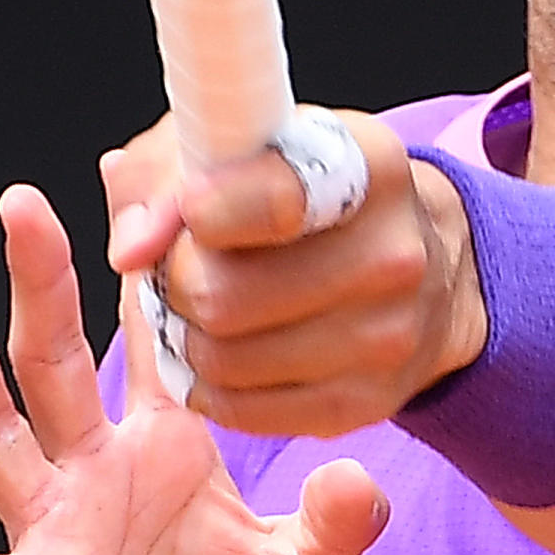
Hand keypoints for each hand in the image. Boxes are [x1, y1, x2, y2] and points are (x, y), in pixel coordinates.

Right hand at [0, 184, 389, 554]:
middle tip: (20, 201)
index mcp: (161, 454)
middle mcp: (92, 476)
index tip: (129, 178)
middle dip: (39, 282)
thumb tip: (361, 472)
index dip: (138, 271)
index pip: (147, 343)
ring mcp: (47, 534)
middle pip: (53, 360)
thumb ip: (334, 527)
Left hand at [103, 113, 487, 440]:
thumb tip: (132, 248)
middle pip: (224, 295)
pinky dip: (210, 384)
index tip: (188, 207)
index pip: (273, 200)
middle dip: (177, 281)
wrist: (423, 257)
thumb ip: (166, 176)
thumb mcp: (241, 144)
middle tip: (180, 266)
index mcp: (366, 167)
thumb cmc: (305, 189)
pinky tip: (220, 348)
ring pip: (224, 359)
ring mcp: (388, 336)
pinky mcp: (368, 402)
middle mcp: (392, 254)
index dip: (205, 209)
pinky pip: (244, 410)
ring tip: (199, 306)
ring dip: (186, 336)